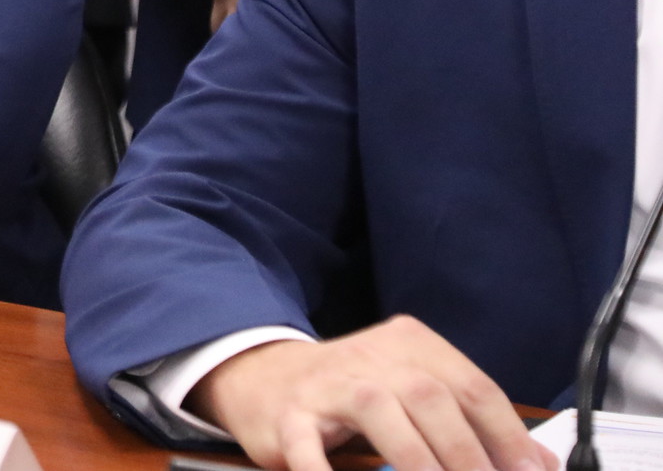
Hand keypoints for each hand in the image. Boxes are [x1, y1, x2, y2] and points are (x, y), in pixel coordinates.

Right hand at [192, 317, 556, 470]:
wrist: (264, 378)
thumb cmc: (352, 395)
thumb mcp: (414, 393)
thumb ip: (471, 424)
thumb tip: (538, 463)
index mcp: (409, 345)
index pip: (472, 387)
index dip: (508, 437)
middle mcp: (369, 357)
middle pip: (430, 396)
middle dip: (468, 454)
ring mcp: (326, 385)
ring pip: (379, 410)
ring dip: (417, 462)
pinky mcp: (288, 417)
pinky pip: (309, 447)